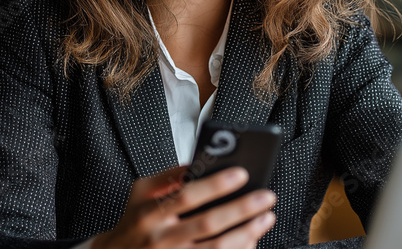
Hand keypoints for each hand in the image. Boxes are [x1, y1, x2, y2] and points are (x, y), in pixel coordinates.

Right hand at [89, 165, 276, 248]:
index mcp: (150, 212)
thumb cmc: (135, 220)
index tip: (243, 173)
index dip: (216, 184)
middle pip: (207, 223)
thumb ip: (169, 176)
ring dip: (246, 234)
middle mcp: (160, 238)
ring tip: (266, 218)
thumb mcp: (141, 192)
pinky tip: (251, 241)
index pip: (187, 195)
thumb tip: (202, 162)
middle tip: (267, 197)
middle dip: (241, 209)